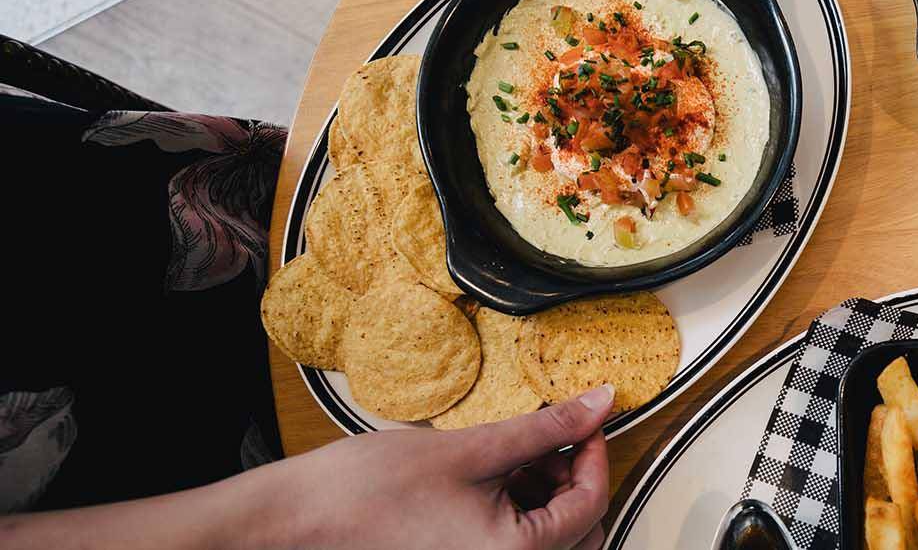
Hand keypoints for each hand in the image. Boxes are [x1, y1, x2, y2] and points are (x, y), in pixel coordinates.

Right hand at [257, 383, 614, 548]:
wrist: (298, 521)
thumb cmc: (367, 494)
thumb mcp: (472, 449)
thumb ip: (544, 429)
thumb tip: (597, 404)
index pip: (591, 503)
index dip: (593, 452)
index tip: (583, 420)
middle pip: (580, 532)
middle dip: (571, 480)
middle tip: (548, 441)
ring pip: (551, 543)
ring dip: (545, 499)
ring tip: (511, 460)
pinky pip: (515, 549)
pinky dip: (516, 518)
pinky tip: (490, 483)